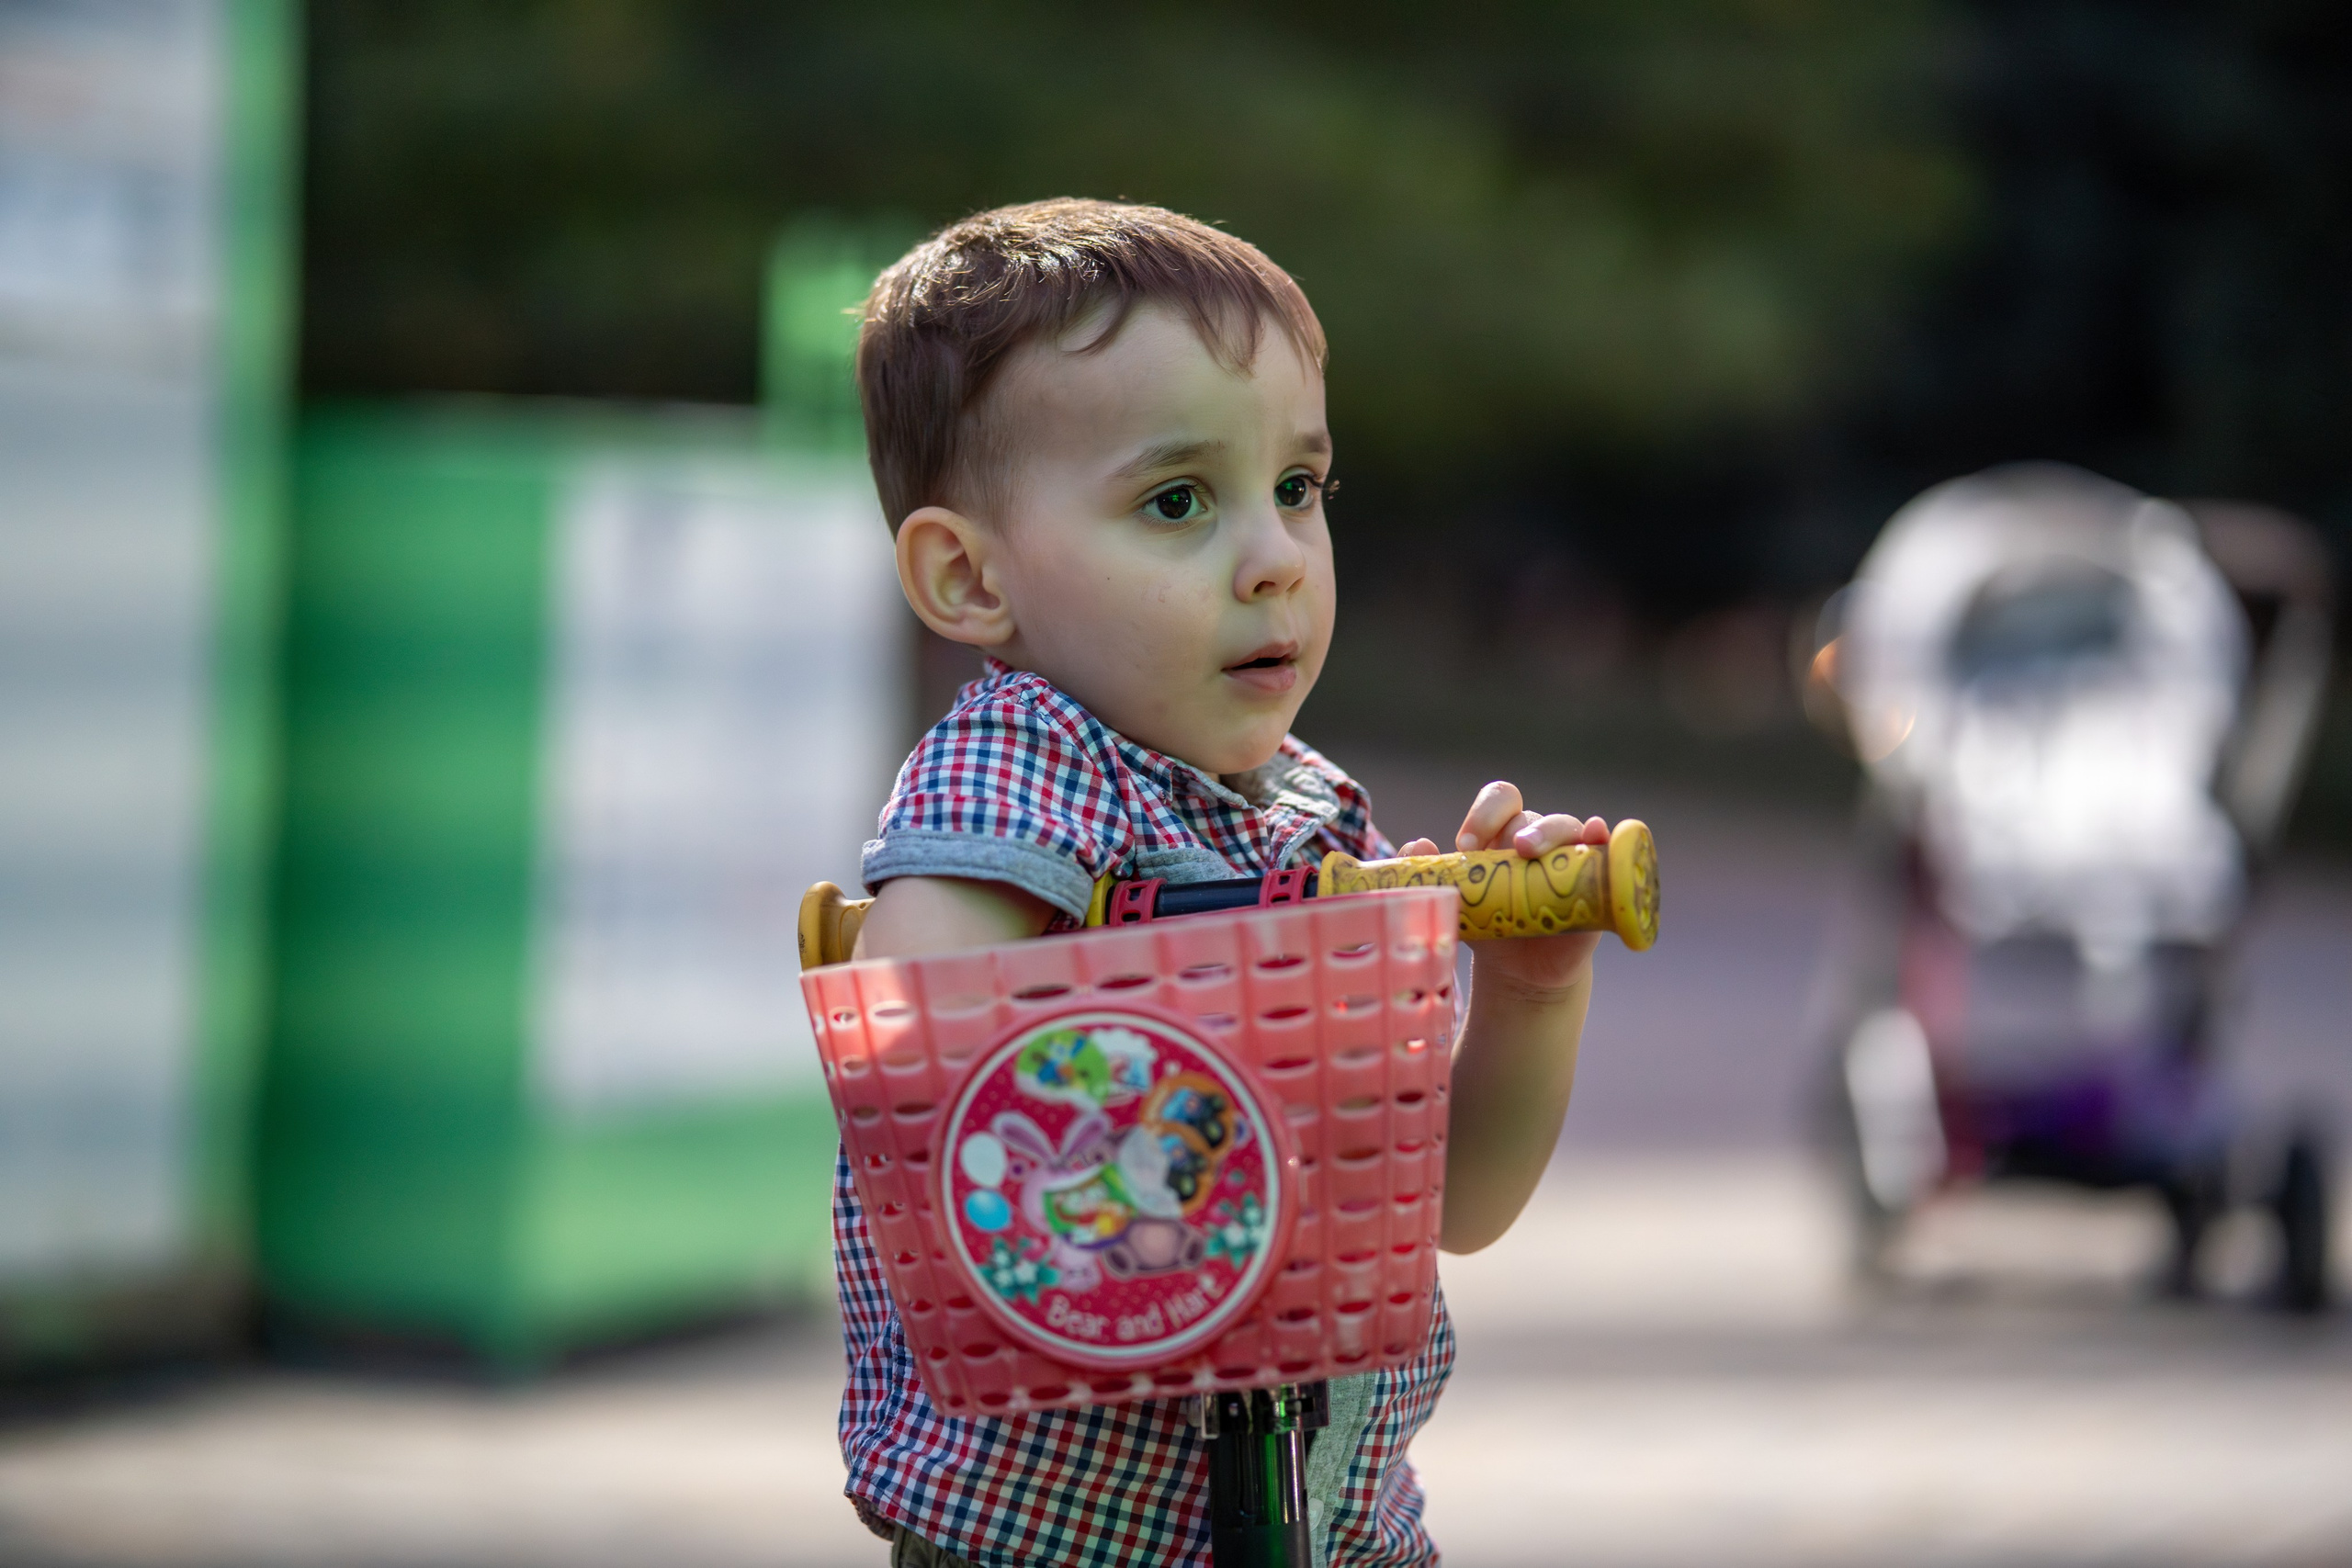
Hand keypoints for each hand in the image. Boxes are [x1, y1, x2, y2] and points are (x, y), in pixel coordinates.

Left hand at [1396, 780, 1606, 996]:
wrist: (1521, 973)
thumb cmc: (1488, 927)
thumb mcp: (1456, 903)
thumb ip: (1430, 874)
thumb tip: (1418, 845)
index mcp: (1501, 835)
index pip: (1499, 801)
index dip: (1484, 813)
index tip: (1467, 844)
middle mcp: (1536, 840)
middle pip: (1532, 816)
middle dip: (1519, 827)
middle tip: (1510, 850)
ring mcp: (1568, 858)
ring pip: (1567, 826)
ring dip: (1552, 832)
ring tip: (1533, 853)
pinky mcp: (1594, 881)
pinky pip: (1604, 849)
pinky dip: (1602, 836)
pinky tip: (1597, 833)